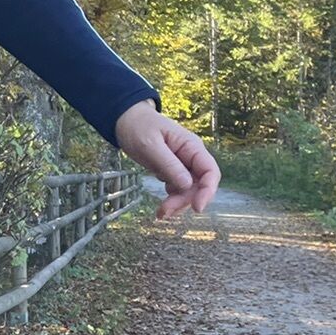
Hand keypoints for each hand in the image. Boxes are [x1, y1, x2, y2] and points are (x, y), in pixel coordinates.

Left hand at [113, 100, 219, 219]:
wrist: (125, 120)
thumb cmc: (139, 127)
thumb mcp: (151, 145)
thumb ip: (169, 164)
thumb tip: (187, 184)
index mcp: (191, 147)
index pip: (210, 171)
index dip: (208, 191)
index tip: (197, 208)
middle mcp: (191, 157)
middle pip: (199, 185)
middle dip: (185, 200)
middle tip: (165, 211)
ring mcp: (182, 165)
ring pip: (189, 191)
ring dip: (178, 204)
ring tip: (160, 214)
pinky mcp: (172, 172)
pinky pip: (178, 190)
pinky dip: (172, 200)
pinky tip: (161, 209)